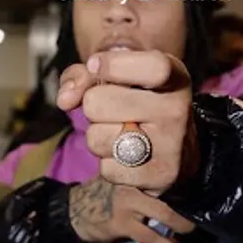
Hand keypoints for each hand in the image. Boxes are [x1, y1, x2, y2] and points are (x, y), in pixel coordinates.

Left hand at [57, 50, 199, 193]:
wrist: (177, 151)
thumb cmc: (138, 104)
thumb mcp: (119, 77)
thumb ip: (85, 76)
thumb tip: (65, 99)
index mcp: (173, 78)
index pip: (152, 67)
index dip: (115, 65)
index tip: (95, 66)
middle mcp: (177, 110)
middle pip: (97, 102)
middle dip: (93, 107)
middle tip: (115, 111)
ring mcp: (171, 146)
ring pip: (96, 138)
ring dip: (99, 137)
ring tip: (121, 134)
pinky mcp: (160, 176)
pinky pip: (107, 169)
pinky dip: (108, 164)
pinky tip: (127, 157)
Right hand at [69, 176, 194, 242]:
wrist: (75, 210)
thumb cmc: (101, 194)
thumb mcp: (119, 179)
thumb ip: (140, 180)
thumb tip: (172, 186)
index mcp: (133, 170)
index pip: (164, 174)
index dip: (183, 186)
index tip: (195, 196)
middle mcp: (131, 182)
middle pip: (170, 192)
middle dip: (186, 207)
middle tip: (196, 218)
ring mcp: (127, 203)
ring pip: (164, 214)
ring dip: (181, 226)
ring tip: (187, 234)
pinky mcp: (122, 223)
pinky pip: (149, 236)